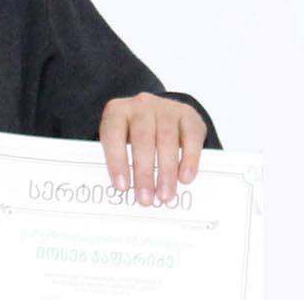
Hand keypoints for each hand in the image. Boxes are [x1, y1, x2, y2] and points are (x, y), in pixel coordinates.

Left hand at [99, 92, 206, 206]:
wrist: (159, 111)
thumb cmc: (135, 132)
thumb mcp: (121, 138)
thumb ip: (120, 158)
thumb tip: (125, 191)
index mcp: (117, 111)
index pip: (112, 135)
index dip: (116, 162)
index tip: (122, 187)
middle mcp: (140, 105)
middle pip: (142, 140)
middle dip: (144, 173)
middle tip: (146, 199)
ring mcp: (165, 107)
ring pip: (166, 140)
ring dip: (166, 171)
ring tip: (165, 195)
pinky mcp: (188, 114)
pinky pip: (190, 137)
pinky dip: (189, 160)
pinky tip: (184, 178)